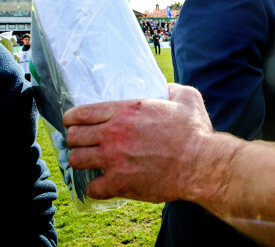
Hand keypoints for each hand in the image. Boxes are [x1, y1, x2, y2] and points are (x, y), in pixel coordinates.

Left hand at [63, 83, 213, 202]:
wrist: (201, 164)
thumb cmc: (195, 132)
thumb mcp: (188, 98)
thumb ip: (173, 89)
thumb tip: (167, 87)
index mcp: (126, 111)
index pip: (82, 113)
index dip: (72, 118)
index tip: (72, 122)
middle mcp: (114, 134)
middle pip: (73, 136)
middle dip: (75, 139)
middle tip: (83, 142)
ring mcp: (114, 160)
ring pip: (76, 160)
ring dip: (81, 161)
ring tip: (90, 162)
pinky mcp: (119, 183)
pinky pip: (91, 187)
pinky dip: (96, 186)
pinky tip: (104, 183)